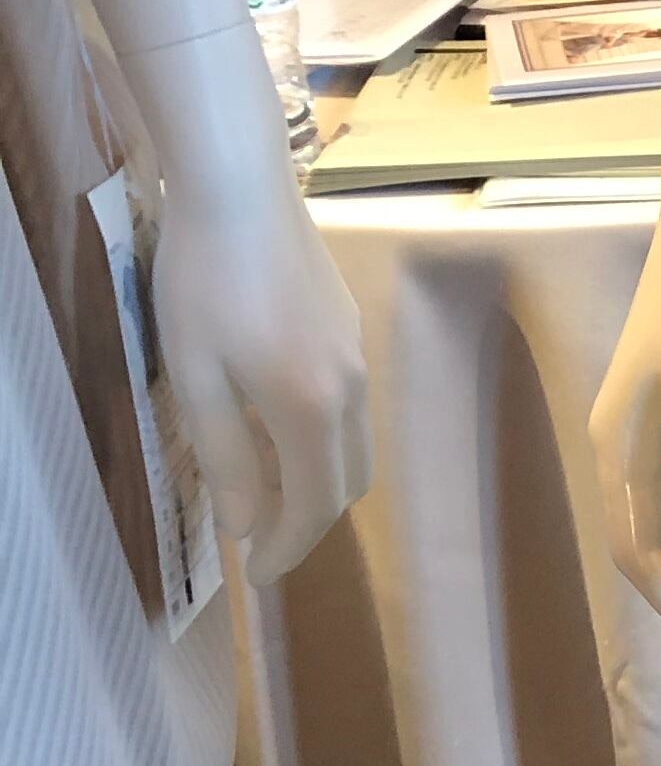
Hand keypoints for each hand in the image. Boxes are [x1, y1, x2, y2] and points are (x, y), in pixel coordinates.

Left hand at [150, 161, 370, 584]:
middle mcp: (351, 394)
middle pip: (346, 485)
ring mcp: (359, 361)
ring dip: (317, 481)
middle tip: (261, 539)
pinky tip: (276, 423)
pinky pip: (349, 410)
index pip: (313, 507)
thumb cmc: (202, 281)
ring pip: (353, 448)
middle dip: (308, 523)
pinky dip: (321, 441)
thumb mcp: (196, 375)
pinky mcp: (351, 332)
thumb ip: (226, 456)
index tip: (258, 577)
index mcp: (310, 411)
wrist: (240, 189)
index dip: (288, 549)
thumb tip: (247, 524)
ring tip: (265, 486)